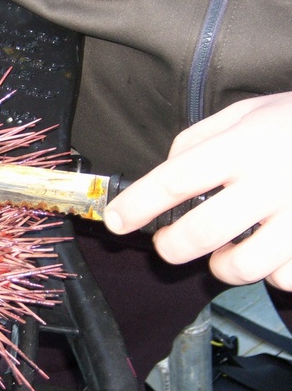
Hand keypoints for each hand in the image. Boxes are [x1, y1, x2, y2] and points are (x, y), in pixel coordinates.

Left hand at [104, 92, 291, 290]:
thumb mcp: (248, 112)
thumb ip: (200, 139)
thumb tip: (166, 171)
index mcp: (245, 146)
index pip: (176, 179)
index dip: (137, 204)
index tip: (115, 221)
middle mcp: (271, 182)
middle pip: (200, 233)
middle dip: (171, 246)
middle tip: (168, 242)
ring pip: (242, 266)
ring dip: (222, 265)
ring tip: (228, 248)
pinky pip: (285, 278)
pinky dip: (273, 272)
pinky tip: (276, 251)